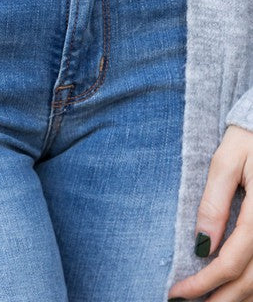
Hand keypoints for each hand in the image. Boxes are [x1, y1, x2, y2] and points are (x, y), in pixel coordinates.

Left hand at [168, 124, 252, 300]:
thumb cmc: (249, 139)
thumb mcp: (227, 161)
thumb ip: (214, 202)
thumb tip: (202, 245)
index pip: (232, 261)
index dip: (204, 283)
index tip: (177, 292)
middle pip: (251, 281)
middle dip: (220, 299)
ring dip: (238, 298)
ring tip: (208, 301)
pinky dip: (252, 286)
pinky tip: (233, 290)